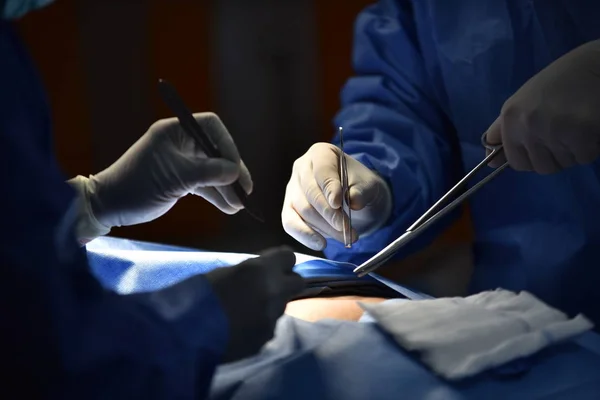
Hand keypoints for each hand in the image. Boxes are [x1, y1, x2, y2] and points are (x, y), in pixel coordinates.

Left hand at [85, 112, 252, 228]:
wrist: (110, 206)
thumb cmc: (137, 186)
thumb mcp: (175, 179)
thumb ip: (207, 173)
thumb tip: (235, 172)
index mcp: (174, 132)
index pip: (211, 128)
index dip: (227, 145)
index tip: (235, 168)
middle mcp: (179, 143)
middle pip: (215, 151)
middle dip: (231, 172)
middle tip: (246, 190)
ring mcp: (180, 161)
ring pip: (211, 170)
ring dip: (226, 187)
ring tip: (239, 206)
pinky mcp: (179, 179)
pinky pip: (204, 183)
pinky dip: (216, 194)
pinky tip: (228, 207)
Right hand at [205, 247, 304, 361]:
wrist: (187, 334)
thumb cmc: (198, 295)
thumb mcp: (224, 272)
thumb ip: (248, 272)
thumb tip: (258, 274)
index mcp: (261, 270)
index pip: (289, 257)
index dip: (281, 261)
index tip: (272, 265)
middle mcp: (274, 293)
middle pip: (297, 283)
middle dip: (285, 283)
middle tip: (268, 287)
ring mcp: (272, 319)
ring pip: (281, 307)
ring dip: (270, 306)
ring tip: (246, 312)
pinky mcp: (265, 340)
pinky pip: (269, 328)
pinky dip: (259, 326)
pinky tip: (240, 329)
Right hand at [282, 143, 391, 250]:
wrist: (352, 195)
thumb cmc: (357, 185)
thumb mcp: (366, 183)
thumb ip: (361, 191)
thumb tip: (354, 201)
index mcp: (321, 154)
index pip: (322, 171)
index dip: (330, 188)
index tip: (339, 204)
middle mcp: (302, 168)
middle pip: (310, 193)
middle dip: (329, 214)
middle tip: (347, 228)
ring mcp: (292, 188)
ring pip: (303, 210)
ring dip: (325, 227)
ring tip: (346, 236)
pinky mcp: (288, 208)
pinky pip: (290, 223)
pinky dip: (305, 235)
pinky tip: (321, 244)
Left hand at [486, 39, 599, 173]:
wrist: (595, 64)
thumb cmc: (559, 83)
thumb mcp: (523, 102)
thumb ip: (503, 131)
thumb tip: (490, 162)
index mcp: (510, 117)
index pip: (516, 162)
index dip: (532, 157)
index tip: (542, 143)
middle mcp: (527, 126)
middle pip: (541, 167)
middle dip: (554, 156)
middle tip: (564, 132)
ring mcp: (553, 131)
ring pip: (564, 163)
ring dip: (573, 151)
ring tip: (576, 125)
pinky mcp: (580, 134)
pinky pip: (584, 157)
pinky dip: (590, 146)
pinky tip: (589, 125)